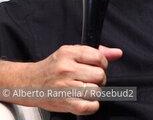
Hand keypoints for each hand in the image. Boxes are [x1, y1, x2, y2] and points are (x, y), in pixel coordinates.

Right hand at [6, 45, 122, 114]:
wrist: (29, 83)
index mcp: (69, 53)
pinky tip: (88, 100)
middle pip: (99, 74)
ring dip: (95, 91)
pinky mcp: (63, 102)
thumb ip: (96, 52)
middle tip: (92, 79)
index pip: (98, 57)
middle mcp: (66, 68)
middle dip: (100, 78)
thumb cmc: (53, 67)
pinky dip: (92, 105)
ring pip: (95, 90)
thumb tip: (117, 53)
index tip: (98, 66)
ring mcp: (64, 86)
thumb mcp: (72, 53)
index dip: (103, 63)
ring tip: (87, 89)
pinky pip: (87, 106)